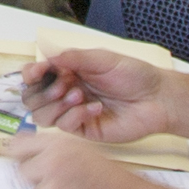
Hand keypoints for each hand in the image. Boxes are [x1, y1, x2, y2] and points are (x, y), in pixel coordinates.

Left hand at [10, 128, 180, 188]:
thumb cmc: (123, 187)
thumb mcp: (90, 158)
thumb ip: (60, 157)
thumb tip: (30, 162)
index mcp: (60, 147)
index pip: (18, 146)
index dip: (18, 156)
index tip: (19, 162)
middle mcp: (51, 165)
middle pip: (23, 175)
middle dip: (39, 185)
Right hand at [12, 42, 179, 144]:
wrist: (156, 98)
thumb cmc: (134, 75)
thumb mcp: (102, 58)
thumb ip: (73, 57)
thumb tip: (47, 58)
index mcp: (68, 72)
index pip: (35, 76)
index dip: (31, 74)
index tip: (39, 71)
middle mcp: (66, 93)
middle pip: (32, 98)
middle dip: (42, 91)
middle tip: (63, 84)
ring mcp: (73, 113)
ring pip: (42, 116)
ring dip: (56, 104)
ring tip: (78, 95)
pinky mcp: (84, 131)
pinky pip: (65, 127)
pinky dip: (75, 115)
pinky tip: (96, 108)